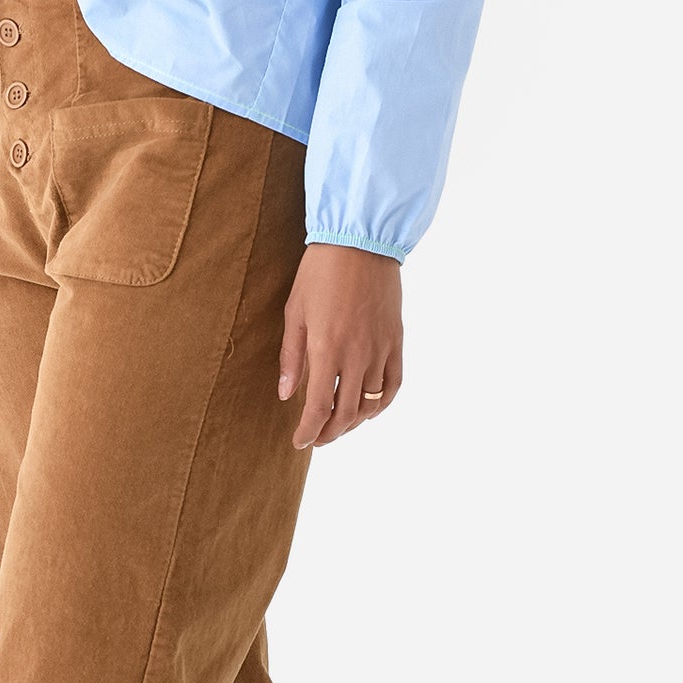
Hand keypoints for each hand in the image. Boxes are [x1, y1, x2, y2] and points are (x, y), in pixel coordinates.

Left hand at [279, 245, 402, 449]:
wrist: (361, 240)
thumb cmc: (320, 272)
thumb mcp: (295, 313)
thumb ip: (291, 357)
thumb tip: (286, 395)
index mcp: (327, 349)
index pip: (319, 408)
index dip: (308, 431)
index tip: (299, 441)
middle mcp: (356, 355)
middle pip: (346, 413)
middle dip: (329, 433)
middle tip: (316, 439)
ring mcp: (380, 349)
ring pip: (370, 404)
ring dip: (353, 423)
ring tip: (338, 426)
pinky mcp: (396, 341)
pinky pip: (393, 384)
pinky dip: (381, 404)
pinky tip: (368, 409)